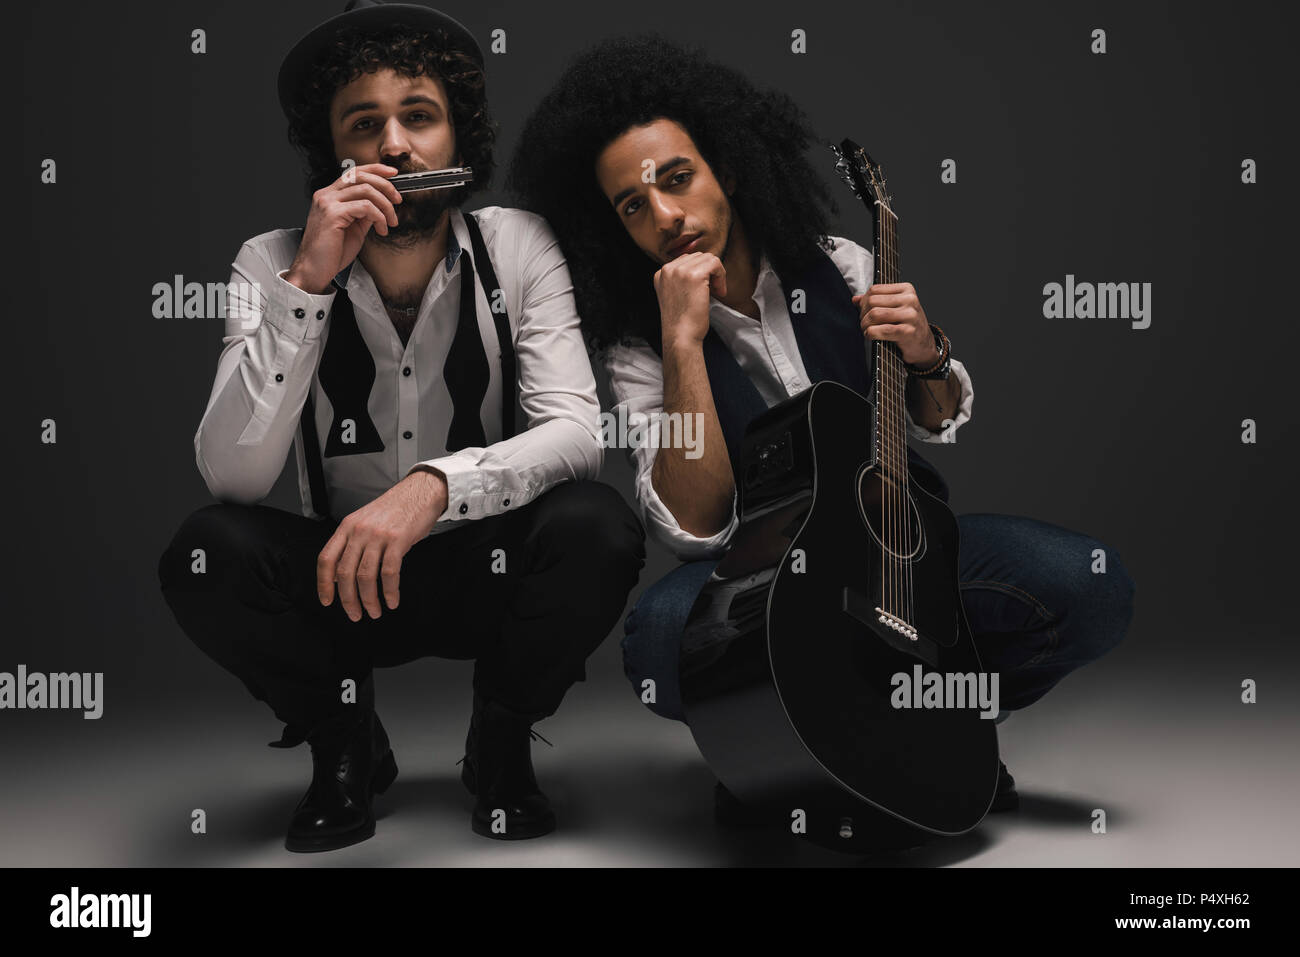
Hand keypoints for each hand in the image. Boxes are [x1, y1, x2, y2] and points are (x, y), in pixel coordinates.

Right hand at [284, 163, 404, 294]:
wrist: (314, 270)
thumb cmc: (331, 253)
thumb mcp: (353, 229)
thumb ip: (364, 214)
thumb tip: (381, 206)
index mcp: (329, 196)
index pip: (354, 173)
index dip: (375, 170)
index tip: (393, 174)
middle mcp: (326, 195)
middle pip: (361, 176)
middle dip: (386, 186)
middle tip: (398, 201)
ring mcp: (328, 203)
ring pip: (366, 190)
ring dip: (385, 206)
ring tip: (391, 222)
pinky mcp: (333, 214)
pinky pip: (366, 207)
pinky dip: (379, 217)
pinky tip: (382, 229)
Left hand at [316, 469, 447, 621]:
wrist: (421, 491)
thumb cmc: (396, 509)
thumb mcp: (366, 521)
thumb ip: (352, 543)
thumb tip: (341, 575)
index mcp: (347, 527)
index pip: (326, 558)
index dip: (324, 583)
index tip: (327, 601)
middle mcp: (359, 531)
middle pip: (345, 573)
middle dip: (348, 599)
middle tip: (355, 615)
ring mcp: (378, 535)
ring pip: (366, 576)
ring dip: (369, 600)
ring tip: (375, 612)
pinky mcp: (398, 540)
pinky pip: (389, 572)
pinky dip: (390, 591)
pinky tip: (392, 600)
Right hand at [654, 252, 725, 349]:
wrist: (681, 336)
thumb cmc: (682, 322)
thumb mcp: (675, 295)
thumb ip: (681, 280)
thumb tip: (704, 267)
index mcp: (660, 274)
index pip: (686, 260)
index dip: (700, 273)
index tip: (705, 289)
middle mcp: (667, 269)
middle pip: (697, 257)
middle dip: (709, 272)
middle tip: (713, 291)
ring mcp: (679, 271)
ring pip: (708, 258)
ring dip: (716, 274)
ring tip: (716, 291)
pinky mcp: (694, 275)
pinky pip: (715, 263)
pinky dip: (721, 276)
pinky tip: (719, 291)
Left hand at [854, 282, 938, 366]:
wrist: (924, 346)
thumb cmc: (907, 326)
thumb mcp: (894, 309)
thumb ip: (876, 301)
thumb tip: (855, 299)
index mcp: (907, 290)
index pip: (874, 290)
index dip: (863, 302)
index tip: (864, 312)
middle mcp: (910, 300)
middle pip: (872, 301)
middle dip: (863, 314)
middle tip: (864, 323)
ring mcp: (910, 315)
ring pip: (874, 314)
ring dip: (865, 324)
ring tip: (867, 330)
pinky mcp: (908, 332)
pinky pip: (881, 330)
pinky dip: (871, 333)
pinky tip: (871, 336)